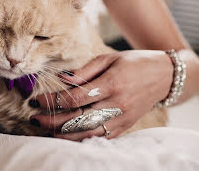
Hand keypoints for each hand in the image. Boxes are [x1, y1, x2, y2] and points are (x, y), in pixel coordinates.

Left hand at [30, 50, 172, 139]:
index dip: (52, 100)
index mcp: (111, 84)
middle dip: (52, 120)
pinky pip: (100, 137)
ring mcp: (121, 118)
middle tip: (34, 118)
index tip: (36, 100)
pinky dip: (81, 139)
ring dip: (63, 134)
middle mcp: (116, 104)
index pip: (75, 97)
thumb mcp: (109, 59)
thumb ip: (84, 71)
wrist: (164, 76)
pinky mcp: (124, 126)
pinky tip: (65, 137)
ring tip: (44, 130)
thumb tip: (61, 79)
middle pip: (78, 118)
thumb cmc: (133, 63)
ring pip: (87, 132)